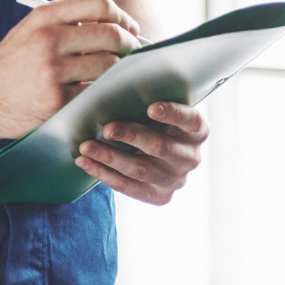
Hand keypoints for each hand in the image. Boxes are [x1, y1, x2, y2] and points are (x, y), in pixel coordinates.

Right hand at [0, 0, 139, 139]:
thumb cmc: (11, 63)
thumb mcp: (32, 29)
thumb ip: (68, 21)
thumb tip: (118, 23)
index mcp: (45, 17)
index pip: (98, 2)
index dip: (121, 15)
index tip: (128, 27)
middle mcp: (49, 40)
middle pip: (111, 34)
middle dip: (129, 44)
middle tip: (132, 53)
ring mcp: (52, 72)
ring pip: (109, 65)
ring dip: (120, 70)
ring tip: (116, 73)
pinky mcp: (56, 101)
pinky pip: (96, 92)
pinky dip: (105, 92)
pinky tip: (102, 92)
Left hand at [75, 102, 208, 204]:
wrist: (158, 154)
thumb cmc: (155, 122)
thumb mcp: (160, 110)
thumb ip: (148, 100)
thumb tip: (117, 88)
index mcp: (198, 131)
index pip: (190, 120)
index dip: (172, 114)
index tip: (150, 107)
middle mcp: (191, 157)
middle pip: (160, 147)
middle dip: (131, 136)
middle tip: (106, 128)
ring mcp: (176, 179)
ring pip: (140, 170)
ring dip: (110, 157)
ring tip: (86, 147)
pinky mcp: (160, 196)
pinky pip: (129, 188)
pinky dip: (104, 174)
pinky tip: (86, 163)